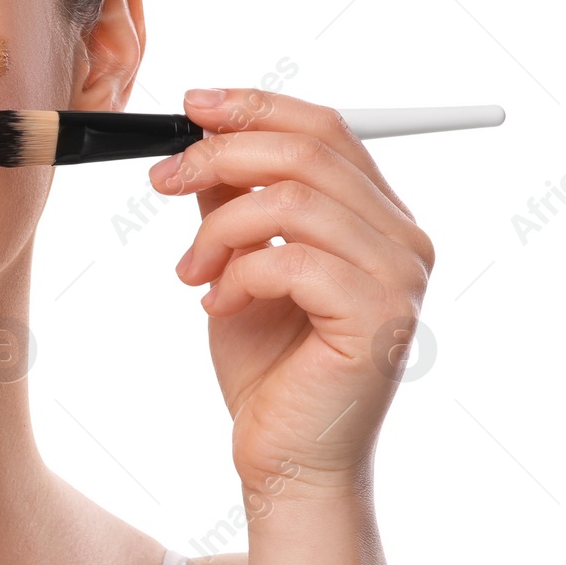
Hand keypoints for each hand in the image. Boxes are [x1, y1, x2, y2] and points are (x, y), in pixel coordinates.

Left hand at [147, 88, 435, 497]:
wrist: (284, 459)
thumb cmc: (265, 366)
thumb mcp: (237, 261)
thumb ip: (235, 200)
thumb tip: (203, 134)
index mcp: (378, 216)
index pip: (325, 128)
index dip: (255, 106)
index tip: (190, 105)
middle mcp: (403, 239)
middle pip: (308, 150)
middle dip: (220, 154)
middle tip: (162, 180)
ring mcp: (398, 278)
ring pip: (291, 203)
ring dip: (218, 230)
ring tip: (189, 270)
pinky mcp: (377, 318)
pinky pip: (288, 261)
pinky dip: (235, 276)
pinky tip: (215, 305)